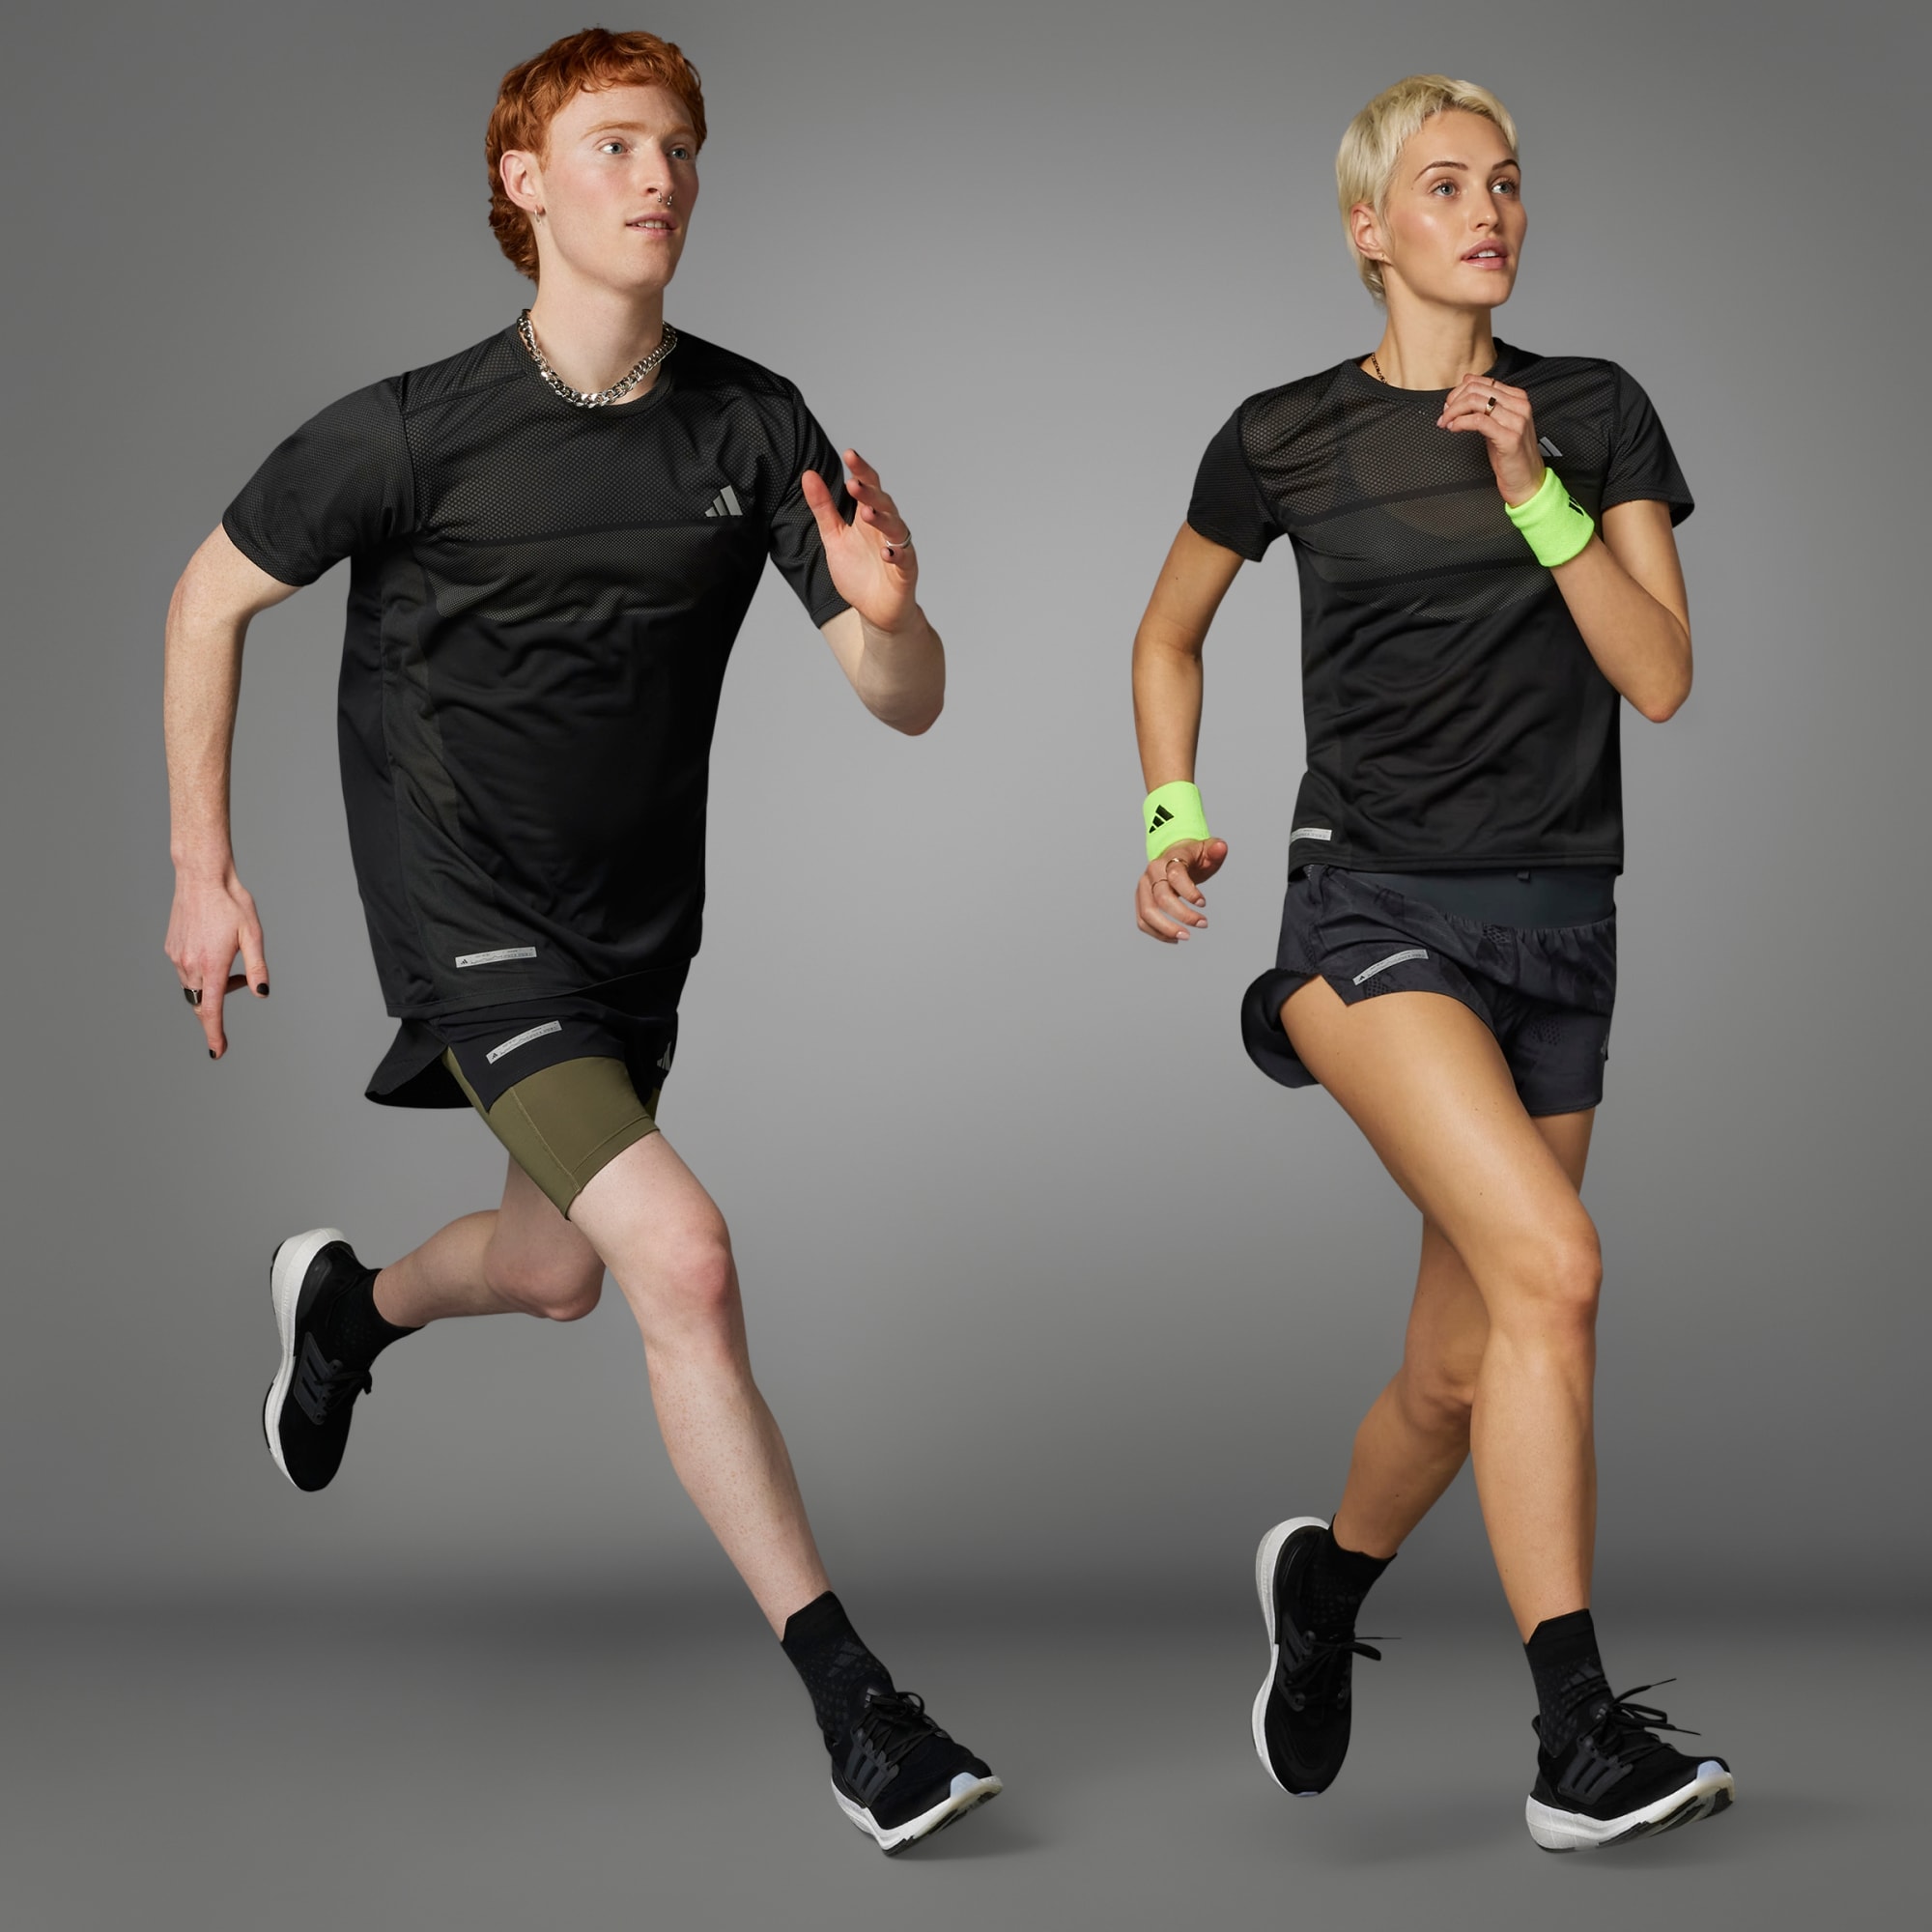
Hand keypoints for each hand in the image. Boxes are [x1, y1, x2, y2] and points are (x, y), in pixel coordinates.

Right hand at [165, 866, 268, 1057]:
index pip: (211, 1011)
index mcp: (211, 965)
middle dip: (220, 1004)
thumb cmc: (232, 903)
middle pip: (203, 1003)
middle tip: (242, 980)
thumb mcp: (253, 936)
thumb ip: (257, 968)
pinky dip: (200, 972)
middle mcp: (189, 965)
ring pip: (193, 988)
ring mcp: (176, 957)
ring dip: (212, 985)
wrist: (201, 877)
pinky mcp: (171, 948)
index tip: (217, 1052)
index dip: (214, 1034)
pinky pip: (186, 972)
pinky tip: (213, 948)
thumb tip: (261, 994)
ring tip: (230, 958)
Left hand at [802, 448, 917, 633]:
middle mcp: (886, 529)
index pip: (868, 487)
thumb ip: (823, 508)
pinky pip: (904, 560)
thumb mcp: (834, 537)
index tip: (848, 454)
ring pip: (895, 528)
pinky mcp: (905, 572)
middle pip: (883, 503)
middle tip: (853, 483)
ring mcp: (899, 549)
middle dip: (869, 492)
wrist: (874, 611)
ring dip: (882, 519)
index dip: (861, 471)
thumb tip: (808, 474)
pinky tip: (887, 551)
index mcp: (869, 517)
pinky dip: (897, 554)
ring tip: (867, 513)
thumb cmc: (858, 572)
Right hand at [1135, 837, 1229, 943]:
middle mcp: (1151, 874)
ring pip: (1147, 913)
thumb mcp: (1207, 849)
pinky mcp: (1140, 900)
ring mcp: (1143, 888)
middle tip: (1203, 923)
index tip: (1203, 903)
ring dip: (1166, 929)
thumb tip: (1221, 848)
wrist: (1174, 857)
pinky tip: (1175, 938)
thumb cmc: (1192, 856)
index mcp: (1168, 859)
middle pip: (1161, 898)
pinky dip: (1157, 933)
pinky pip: (1143, 921)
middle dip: (1183, 915)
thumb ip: (1216, 849)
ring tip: (1186, 936)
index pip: (1175, 876)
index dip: (1189, 892)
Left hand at [1439, 374, 1543, 505]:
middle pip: (1476, 390)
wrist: (1527, 479)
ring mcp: (1516, 420)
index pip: (1481, 382)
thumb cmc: (1511, 455)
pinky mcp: (1509, 437)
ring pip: (1475, 402)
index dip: (1459, 392)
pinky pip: (1478, 420)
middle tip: (1444, 416)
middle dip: (1453, 402)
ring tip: (1447, 423)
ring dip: (1453, 412)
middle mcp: (1519, 405)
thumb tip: (1461, 393)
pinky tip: (1454, 428)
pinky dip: (1460, 422)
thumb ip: (1485, 407)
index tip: (1449, 405)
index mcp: (1517, 398)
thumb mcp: (1498, 424)